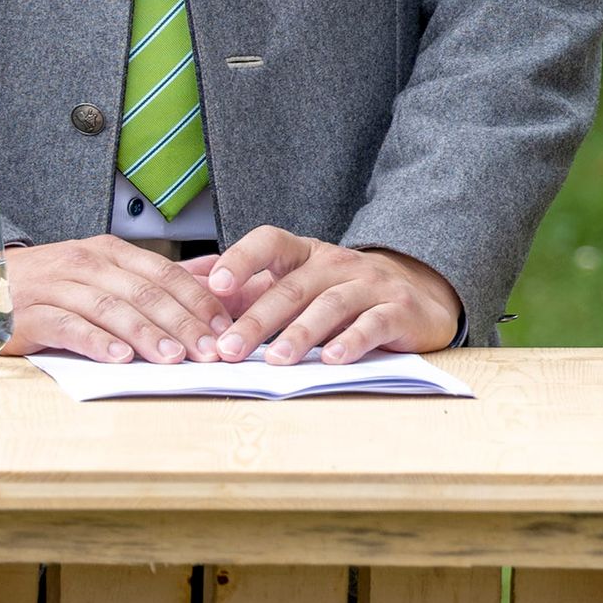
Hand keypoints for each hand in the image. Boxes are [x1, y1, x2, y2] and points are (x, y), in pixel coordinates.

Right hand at [1, 236, 230, 363]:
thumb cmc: (51, 285)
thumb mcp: (103, 271)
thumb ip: (154, 277)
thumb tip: (214, 277)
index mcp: (109, 252)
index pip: (164, 273)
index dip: (198, 301)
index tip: (224, 328)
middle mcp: (85, 263)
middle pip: (143, 292)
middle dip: (182, 323)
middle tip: (209, 350)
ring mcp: (55, 286)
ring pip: (110, 308)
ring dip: (146, 335)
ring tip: (173, 357)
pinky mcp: (29, 314)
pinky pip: (68, 326)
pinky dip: (97, 342)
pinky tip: (120, 358)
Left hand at [200, 229, 462, 363]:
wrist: (418, 295)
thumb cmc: (342, 293)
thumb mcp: (295, 282)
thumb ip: (245, 285)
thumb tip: (184, 284)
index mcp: (305, 254)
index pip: (270, 242)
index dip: (242, 259)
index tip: (215, 285)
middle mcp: (337, 263)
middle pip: (293, 286)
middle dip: (258, 320)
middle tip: (228, 349)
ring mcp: (371, 284)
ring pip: (330, 305)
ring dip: (301, 333)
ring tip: (277, 360)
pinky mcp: (398, 310)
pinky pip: (373, 324)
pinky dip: (352, 341)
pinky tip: (332, 359)